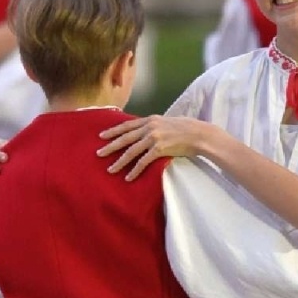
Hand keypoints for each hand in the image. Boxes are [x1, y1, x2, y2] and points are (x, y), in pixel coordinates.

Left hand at [96, 116, 214, 180]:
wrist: (199, 134)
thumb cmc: (185, 129)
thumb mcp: (166, 122)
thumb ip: (153, 126)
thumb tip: (143, 132)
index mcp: (150, 119)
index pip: (127, 125)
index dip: (113, 130)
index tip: (101, 135)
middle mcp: (149, 127)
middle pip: (124, 138)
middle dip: (110, 146)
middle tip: (98, 153)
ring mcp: (154, 138)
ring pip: (131, 151)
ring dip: (119, 162)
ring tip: (110, 169)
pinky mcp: (159, 149)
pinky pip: (143, 162)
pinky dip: (134, 170)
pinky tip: (128, 177)